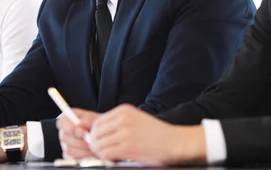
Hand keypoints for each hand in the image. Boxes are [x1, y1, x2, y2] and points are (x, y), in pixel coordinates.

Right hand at [57, 109, 99, 158]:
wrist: (106, 138)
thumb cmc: (100, 127)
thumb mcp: (96, 119)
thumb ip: (88, 119)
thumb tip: (80, 123)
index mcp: (68, 120)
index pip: (62, 123)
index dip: (70, 127)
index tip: (82, 131)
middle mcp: (65, 133)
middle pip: (65, 138)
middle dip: (80, 141)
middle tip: (92, 142)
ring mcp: (66, 145)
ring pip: (69, 150)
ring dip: (83, 150)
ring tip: (95, 149)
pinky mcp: (70, 157)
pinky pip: (73, 159)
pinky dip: (84, 157)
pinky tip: (92, 155)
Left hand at [89, 104, 206, 164]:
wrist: (175, 142)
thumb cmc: (157, 134)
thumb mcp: (136, 120)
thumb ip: (118, 123)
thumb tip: (95, 133)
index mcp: (124, 110)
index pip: (98, 121)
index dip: (95, 134)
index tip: (99, 141)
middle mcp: (123, 119)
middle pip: (96, 132)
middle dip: (95, 144)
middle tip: (102, 151)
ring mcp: (125, 132)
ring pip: (98, 143)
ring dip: (100, 152)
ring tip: (110, 156)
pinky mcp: (127, 147)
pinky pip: (105, 153)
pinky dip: (106, 158)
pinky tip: (115, 159)